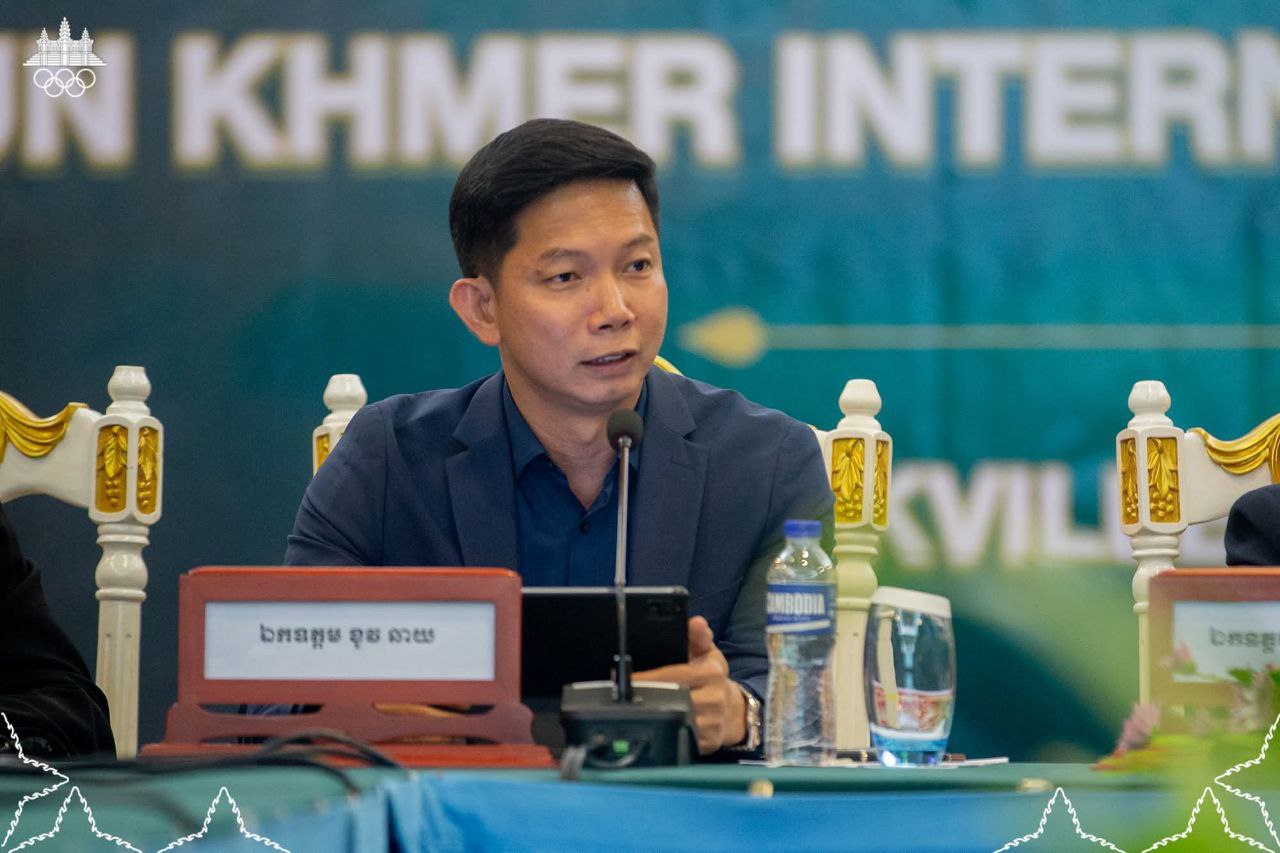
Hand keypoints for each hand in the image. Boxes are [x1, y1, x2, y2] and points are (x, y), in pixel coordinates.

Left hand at [633, 616, 745, 754]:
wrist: (732, 710)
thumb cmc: (712, 677)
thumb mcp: (707, 652)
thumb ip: (698, 636)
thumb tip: (695, 622)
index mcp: (712, 673)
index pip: (671, 675)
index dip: (647, 678)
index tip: (628, 679)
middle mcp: (714, 698)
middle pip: (671, 699)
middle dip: (647, 698)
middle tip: (626, 696)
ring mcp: (712, 723)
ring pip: (674, 722)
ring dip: (654, 716)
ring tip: (638, 710)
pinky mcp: (708, 743)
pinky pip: (681, 740)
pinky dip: (667, 733)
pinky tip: (658, 726)